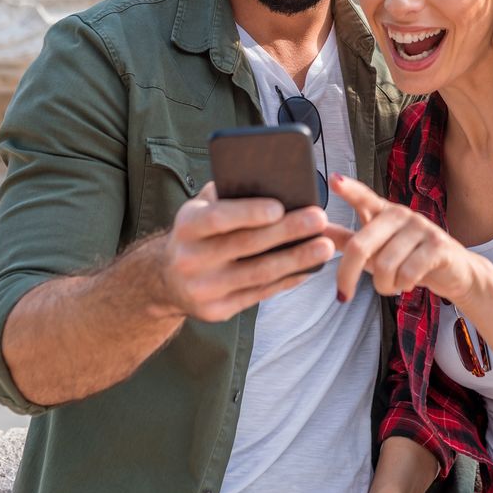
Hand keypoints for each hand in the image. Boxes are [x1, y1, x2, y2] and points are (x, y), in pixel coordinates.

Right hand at [158, 182, 333, 321]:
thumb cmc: (197, 232)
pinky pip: (259, 294)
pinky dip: (287, 280)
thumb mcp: (200, 207)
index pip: (218, 218)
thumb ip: (228, 194)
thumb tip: (273, 180)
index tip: (281, 206)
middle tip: (319, 219)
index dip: (249, 212)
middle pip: (246, 245)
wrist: (167, 279)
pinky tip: (308, 268)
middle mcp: (190, 259)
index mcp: (186, 226)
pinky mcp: (217, 312)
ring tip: (325, 246)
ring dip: (297, 260)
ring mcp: (203, 289)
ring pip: (259, 274)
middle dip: (288, 232)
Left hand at [326, 174, 479, 303]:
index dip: (348, 189)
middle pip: (361, 245)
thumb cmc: (408, 258)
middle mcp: (401, 214)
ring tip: (391, 285)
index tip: (334, 180)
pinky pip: (407, 273)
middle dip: (347, 275)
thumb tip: (316, 230)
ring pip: (385, 266)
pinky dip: (402, 286)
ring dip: (383, 285)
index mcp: (383, 212)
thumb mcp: (375, 249)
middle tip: (344, 294)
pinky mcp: (438, 246)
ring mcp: (421, 228)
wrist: (453, 272)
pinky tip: (408, 283)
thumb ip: (346, 239)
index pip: (363, 197)